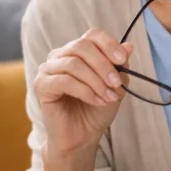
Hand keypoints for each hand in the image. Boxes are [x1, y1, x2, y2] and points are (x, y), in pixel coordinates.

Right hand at [33, 29, 132, 155]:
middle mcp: (60, 55)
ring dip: (96, 81)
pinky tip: (96, 101)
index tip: (122, 59)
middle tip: (116, 83)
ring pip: (73, 64)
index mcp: (79, 51)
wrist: (83, 135)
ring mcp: (48, 69)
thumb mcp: (116, 84)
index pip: (92, 35)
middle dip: (104, 65)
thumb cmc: (98, 107)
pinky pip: (64, 81)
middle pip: (82, 46)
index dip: (108, 44)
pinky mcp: (41, 86)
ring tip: (108, 96)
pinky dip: (85, 91)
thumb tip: (129, 46)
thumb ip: (120, 65)